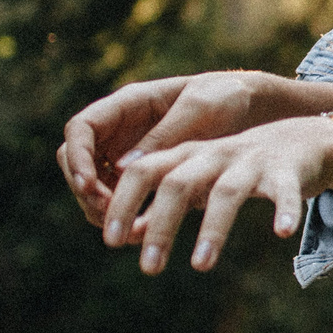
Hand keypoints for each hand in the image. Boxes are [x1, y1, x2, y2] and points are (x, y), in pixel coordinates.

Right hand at [57, 71, 284, 225]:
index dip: (77, 158)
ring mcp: (131, 155)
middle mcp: (122, 130)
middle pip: (79, 163)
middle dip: (87, 192)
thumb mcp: (201, 109)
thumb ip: (164, 136)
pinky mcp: (149, 179)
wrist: (255, 110)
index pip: (81, 129)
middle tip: (111, 218)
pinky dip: (128, 219)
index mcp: (129, 105)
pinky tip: (144, 235)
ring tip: (131, 232)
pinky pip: (125, 202)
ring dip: (105, 211)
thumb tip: (123, 169)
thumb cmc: (228, 97)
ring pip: (96, 188)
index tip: (89, 186)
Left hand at [106, 116, 332, 273]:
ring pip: (227, 192)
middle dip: (161, 225)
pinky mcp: (288, 172)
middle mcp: (216, 155)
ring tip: (200, 265)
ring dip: (212, 228)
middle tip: (148, 268)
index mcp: (189, 155)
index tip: (111, 241)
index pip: (143, 171)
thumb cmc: (241, 167)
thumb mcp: (201, 178)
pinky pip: (285, 191)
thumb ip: (167, 201)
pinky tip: (283, 233)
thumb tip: (131, 236)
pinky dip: (284, 210)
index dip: (124, 203)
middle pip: (179, 183)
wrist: (304, 139)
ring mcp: (252, 162)